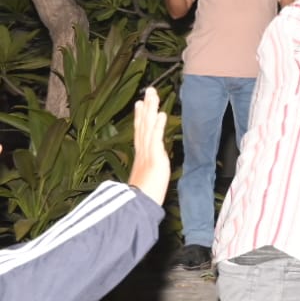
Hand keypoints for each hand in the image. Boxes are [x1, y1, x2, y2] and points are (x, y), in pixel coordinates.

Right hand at [128, 87, 170, 203]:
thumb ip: (144, 174)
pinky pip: (156, 139)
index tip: (140, 104)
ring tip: (153, 95)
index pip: (140, 133)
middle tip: (148, 91)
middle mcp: (142, 153)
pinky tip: (160, 113)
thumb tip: (142, 175)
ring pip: (148, 127)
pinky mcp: (154, 159)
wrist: (138, 209)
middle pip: (143, 125)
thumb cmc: (141, 199)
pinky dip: (157, 126)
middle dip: (146, 108)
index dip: (140, 118)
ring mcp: (147, 154)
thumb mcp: (144, 182)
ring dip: (151, 110)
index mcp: (140, 157)